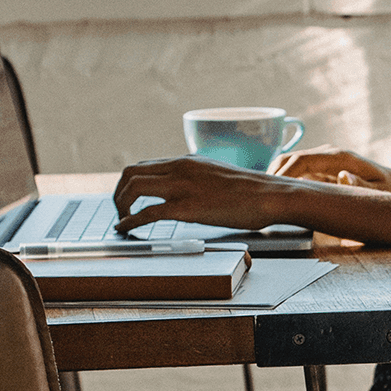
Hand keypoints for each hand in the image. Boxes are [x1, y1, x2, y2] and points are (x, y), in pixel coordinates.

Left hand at [114, 155, 293, 233]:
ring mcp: (182, 188)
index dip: (130, 183)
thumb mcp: (218, 175)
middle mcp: (180, 169)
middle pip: (130, 173)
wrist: (271, 195)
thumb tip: (191, 192)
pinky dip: (131, 221)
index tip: (129, 199)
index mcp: (187, 161)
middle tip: (120, 210)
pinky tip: (125, 229)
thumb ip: (199, 179)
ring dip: (121, 205)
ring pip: (133, 188)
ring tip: (122, 221)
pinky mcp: (187, 208)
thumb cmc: (252, 191)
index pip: (145, 165)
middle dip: (119, 193)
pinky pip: (148, 213)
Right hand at [270, 145, 390, 190]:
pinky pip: (298, 175)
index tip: (271, 192)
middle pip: (290, 160)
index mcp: (340, 158)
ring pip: (290, 166)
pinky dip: (284, 184)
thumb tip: (343, 177)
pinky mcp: (323, 172)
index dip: (283, 174)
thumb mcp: (381, 192)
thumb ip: (361, 186)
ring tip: (263, 198)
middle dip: (272, 176)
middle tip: (259, 197)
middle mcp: (329, 156)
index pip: (302, 160)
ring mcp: (325, 162)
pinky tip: (278, 199)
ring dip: (276, 179)